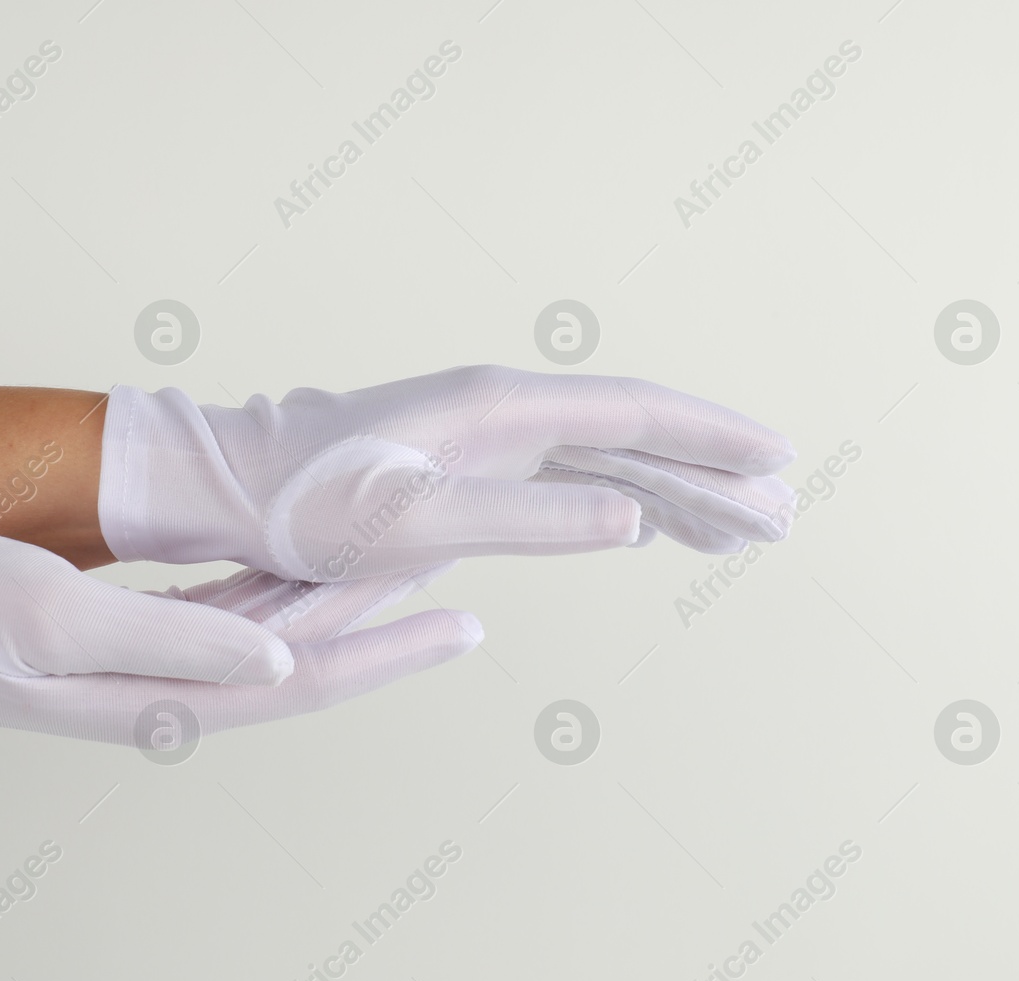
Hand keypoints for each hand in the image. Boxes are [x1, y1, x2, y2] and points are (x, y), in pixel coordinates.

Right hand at [0, 536, 478, 771]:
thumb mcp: (59, 615)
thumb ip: (175, 638)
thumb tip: (282, 659)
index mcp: (169, 692)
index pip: (307, 678)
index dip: (390, 653)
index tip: (465, 623)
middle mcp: (182, 685)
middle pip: (313, 657)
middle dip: (391, 621)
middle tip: (470, 577)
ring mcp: (167, 663)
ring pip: (285, 633)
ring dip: (352, 602)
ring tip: (420, 561)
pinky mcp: (148, 635)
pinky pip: (243, 613)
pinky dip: (294, 589)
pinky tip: (324, 561)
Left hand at [99, 364, 796, 580]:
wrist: (234, 487)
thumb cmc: (308, 506)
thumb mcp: (415, 524)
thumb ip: (525, 521)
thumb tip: (631, 518)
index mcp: (502, 410)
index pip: (634, 413)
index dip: (712, 438)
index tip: (780, 460)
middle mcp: (505, 410)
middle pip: (636, 435)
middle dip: (713, 474)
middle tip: (784, 517)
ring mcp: (489, 435)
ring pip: (608, 458)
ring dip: (676, 491)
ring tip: (742, 532)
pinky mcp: (472, 466)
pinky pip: (570, 478)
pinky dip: (622, 501)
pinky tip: (649, 527)